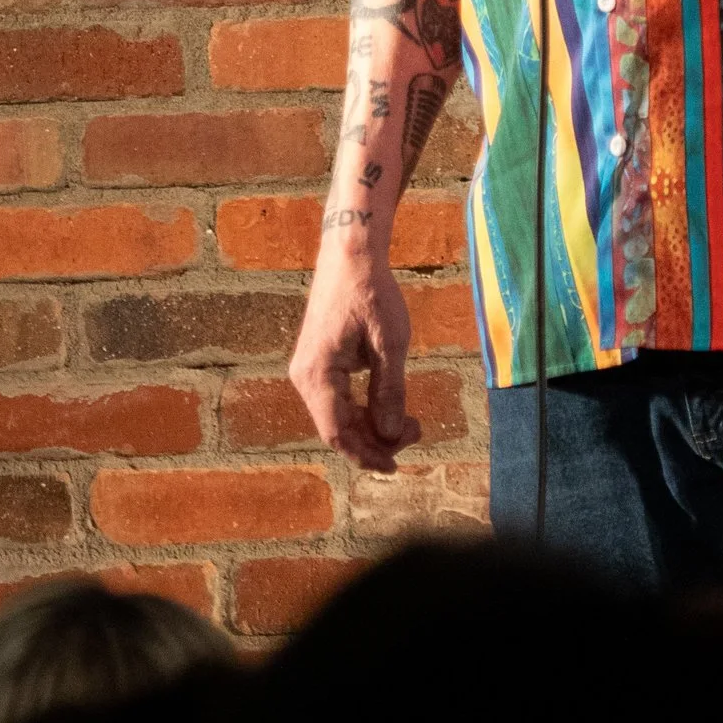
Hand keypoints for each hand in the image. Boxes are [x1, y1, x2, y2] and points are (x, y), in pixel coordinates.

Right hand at [286, 258, 412, 473]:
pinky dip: (363, 409)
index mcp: (317, 374)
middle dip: (375, 439)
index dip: (365, 454)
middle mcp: (304, 377)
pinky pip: (338, 399)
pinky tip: (390, 408)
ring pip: (337, 415)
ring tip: (411, 422)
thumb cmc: (371, 293)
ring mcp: (308, 370)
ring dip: (371, 425)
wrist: (350, 256)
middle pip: (336, 428)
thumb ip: (390, 390)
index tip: (394, 466)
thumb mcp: (390, 342)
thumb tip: (393, 433)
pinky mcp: (318, 363)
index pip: (336, 432)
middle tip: (417, 432)